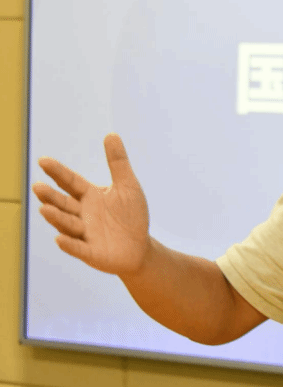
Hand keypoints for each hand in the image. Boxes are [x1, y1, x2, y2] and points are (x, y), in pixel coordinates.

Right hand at [32, 133, 150, 275]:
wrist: (140, 247)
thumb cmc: (131, 215)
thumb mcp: (127, 185)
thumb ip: (118, 162)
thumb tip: (111, 134)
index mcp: (90, 196)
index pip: (70, 182)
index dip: (58, 172)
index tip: (43, 160)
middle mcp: (82, 214)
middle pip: (64, 203)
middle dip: (51, 197)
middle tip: (38, 187)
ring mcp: (85, 234)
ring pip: (68, 224)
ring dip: (57, 217)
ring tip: (45, 209)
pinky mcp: (91, 253)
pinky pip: (78, 248)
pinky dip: (69, 244)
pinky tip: (59, 239)